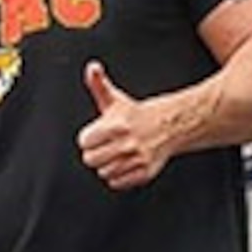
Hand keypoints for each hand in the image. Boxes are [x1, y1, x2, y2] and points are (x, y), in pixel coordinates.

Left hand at [76, 61, 167, 189]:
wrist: (168, 126)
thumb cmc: (135, 115)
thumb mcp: (115, 99)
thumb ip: (98, 84)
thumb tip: (92, 68)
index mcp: (117, 125)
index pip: (84, 142)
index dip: (89, 137)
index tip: (98, 134)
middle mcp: (127, 144)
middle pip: (90, 160)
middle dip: (96, 152)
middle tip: (107, 145)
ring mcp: (137, 160)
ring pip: (103, 172)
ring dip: (107, 165)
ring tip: (117, 153)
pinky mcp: (144, 173)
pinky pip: (117, 183)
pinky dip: (118, 176)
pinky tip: (125, 162)